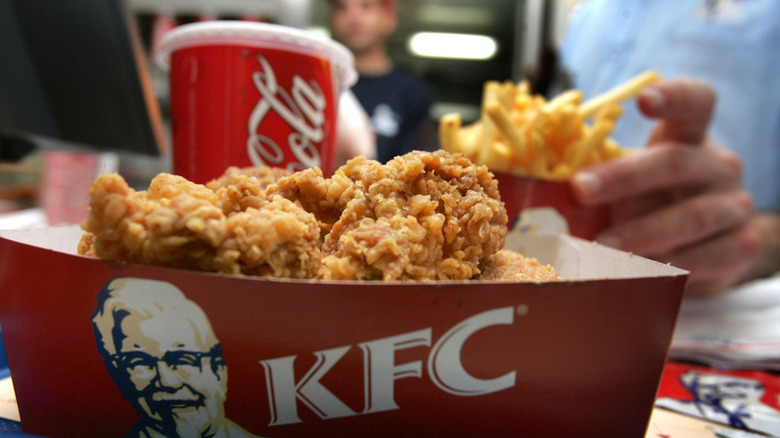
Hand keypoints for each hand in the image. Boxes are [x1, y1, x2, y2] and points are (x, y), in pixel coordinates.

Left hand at [572, 78, 760, 294]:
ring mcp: (733, 206)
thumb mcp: (629, 180)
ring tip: (601, 246)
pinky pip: (704, 258)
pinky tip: (636, 273)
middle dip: (622, 177)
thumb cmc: (651, 202)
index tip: (642, 100)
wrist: (708, 247)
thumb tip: (533, 187)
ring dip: (640, 232)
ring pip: (689, 216)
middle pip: (675, 162)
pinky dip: (667, 267)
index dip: (673, 96)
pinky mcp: (741, 246)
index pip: (696, 102)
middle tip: (580, 190)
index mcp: (690, 137)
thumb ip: (599, 173)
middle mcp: (717, 165)